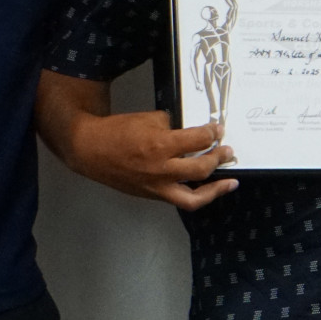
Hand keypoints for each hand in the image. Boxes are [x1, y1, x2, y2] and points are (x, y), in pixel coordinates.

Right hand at [59, 110, 238, 209]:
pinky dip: (195, 195)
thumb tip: (190, 134)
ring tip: (230, 183)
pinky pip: (178, 200)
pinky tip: (206, 189)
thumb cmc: (118, 130)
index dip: (212, 133)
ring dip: (215, 190)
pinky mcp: (151, 196)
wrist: (90, 150)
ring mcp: (156, 187)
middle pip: (201, 169)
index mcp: (160, 146)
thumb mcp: (148, 119)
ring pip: (193, 198)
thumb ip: (172, 126)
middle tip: (227, 150)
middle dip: (218, 158)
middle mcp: (161, 170)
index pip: (198, 140)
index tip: (218, 129)